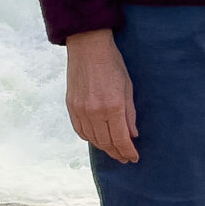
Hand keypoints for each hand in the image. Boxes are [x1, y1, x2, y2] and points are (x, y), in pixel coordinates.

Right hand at [66, 29, 138, 162]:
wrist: (88, 47)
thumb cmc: (112, 64)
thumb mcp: (128, 88)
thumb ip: (130, 114)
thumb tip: (132, 135)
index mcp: (113, 106)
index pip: (121, 139)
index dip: (128, 152)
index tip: (134, 158)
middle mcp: (95, 112)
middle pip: (106, 143)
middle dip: (117, 153)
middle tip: (124, 158)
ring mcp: (81, 110)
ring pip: (92, 139)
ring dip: (104, 147)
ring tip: (113, 150)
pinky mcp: (71, 107)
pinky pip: (80, 130)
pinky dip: (89, 138)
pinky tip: (97, 139)